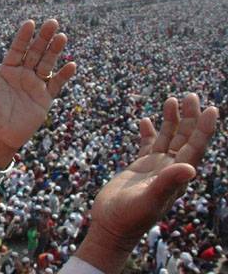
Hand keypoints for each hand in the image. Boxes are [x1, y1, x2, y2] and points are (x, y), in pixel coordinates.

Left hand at [0, 19, 75, 148]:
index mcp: (8, 70)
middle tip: (52, 22)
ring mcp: (35, 85)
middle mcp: (23, 74)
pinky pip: (56, 84)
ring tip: (62, 36)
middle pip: (35, 52)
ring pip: (47, 64)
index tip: (30, 23)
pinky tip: (71, 65)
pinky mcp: (45, 98)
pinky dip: (64, 75)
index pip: (17, 49)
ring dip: (55, 51)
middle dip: (43, 38)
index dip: (23, 37)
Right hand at [77, 93, 218, 272]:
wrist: (111, 226)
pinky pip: (147, 145)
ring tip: (172, 100)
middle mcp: (170, 169)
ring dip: (172, 120)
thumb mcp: (149, 199)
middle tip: (192, 96)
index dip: (205, 129)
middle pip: (185, 138)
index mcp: (177, 176)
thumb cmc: (130, 218)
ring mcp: (155, 167)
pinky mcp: (139, 167)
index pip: (196, 148)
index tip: (212, 109)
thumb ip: (168, 183)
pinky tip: (144, 120)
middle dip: (190, 117)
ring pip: (168, 138)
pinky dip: (148, 132)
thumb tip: (191, 168)